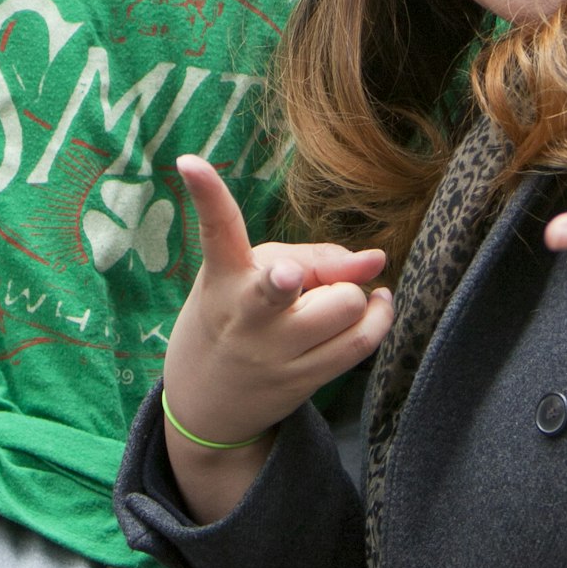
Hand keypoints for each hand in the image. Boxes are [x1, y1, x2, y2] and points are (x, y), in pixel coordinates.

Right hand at [158, 156, 390, 523]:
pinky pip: (362, 342)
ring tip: (336, 297)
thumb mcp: (251, 275)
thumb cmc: (235, 316)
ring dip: (351, 296)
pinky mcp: (305, 381)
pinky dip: (378, 317)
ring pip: (346, 307)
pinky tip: (375, 305)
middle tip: (296, 279)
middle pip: (291, 279)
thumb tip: (376, 261)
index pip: (216, 230)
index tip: (188, 163)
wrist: (205, 404)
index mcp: (224, 278)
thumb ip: (315, 258)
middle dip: (309, 274)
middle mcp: (247, 315)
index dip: (207, 194)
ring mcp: (276, 354)